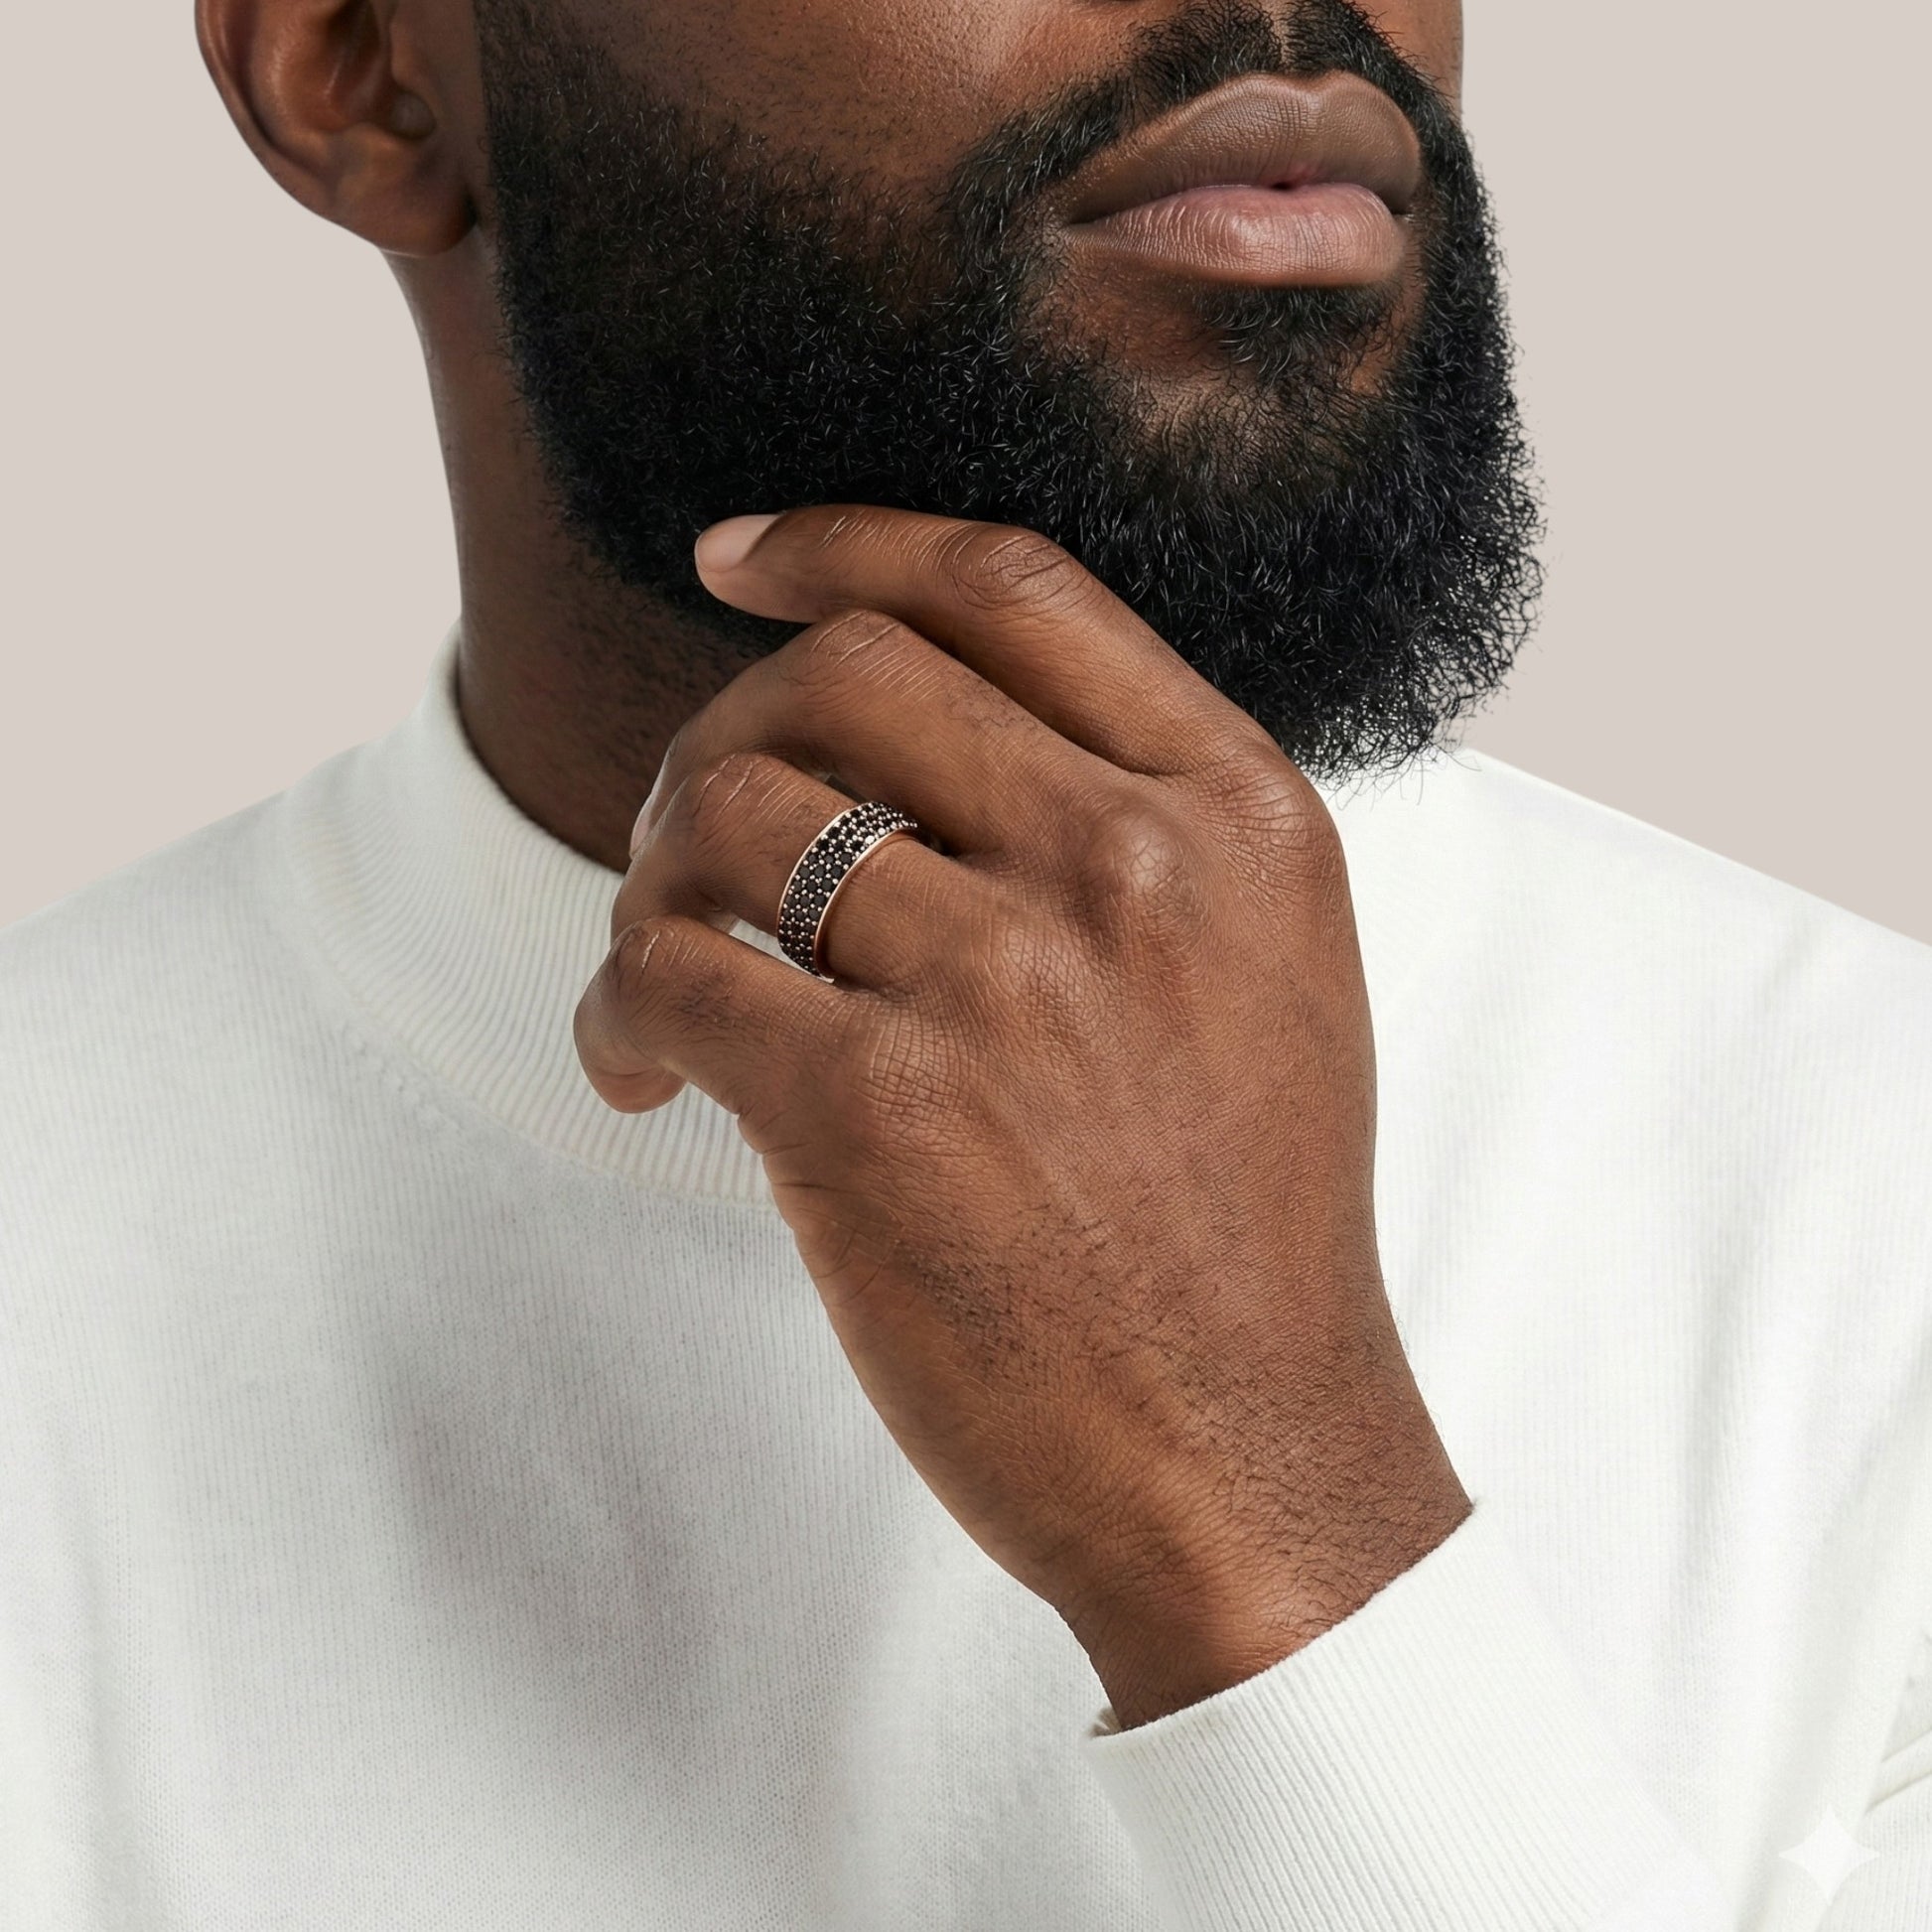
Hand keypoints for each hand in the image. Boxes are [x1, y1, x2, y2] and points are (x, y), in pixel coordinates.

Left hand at [574, 506, 1469, 1727]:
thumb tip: (889, 737)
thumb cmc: (1242, 1230)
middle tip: (687, 843)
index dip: (840, 542)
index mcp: (1237, 810)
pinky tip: (643, 1073)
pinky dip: (616, 1008)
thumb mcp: (1264, 973)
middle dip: (721, 731)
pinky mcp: (880, 1113)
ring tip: (662, 978)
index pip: (1004, 583)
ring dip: (650, 880)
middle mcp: (1132, 865)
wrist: (1252, 1463)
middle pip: (837, 670)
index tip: (736, 560)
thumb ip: (1130, 824)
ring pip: (730, 810)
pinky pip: (668, 969)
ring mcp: (1007, 982)